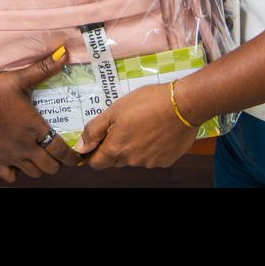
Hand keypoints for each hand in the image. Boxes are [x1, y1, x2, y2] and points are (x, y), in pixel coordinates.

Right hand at [0, 47, 80, 183]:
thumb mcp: (19, 79)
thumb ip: (43, 68)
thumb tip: (64, 52)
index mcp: (35, 128)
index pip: (60, 149)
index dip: (72, 157)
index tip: (77, 158)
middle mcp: (26, 147)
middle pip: (50, 166)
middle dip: (58, 163)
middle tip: (58, 156)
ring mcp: (10, 156)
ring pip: (34, 173)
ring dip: (40, 168)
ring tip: (41, 159)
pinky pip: (10, 177)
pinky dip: (17, 174)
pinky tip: (17, 164)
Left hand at [74, 80, 198, 168]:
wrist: (183, 104)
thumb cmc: (148, 102)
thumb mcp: (115, 109)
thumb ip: (95, 130)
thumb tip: (80, 148)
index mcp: (117, 148)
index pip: (96, 163)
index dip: (92, 153)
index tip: (97, 141)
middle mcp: (132, 160)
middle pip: (115, 160)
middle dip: (114, 147)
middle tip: (123, 126)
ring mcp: (150, 162)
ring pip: (134, 158)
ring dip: (134, 146)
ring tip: (143, 124)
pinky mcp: (166, 160)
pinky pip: (152, 157)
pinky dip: (151, 147)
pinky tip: (156, 131)